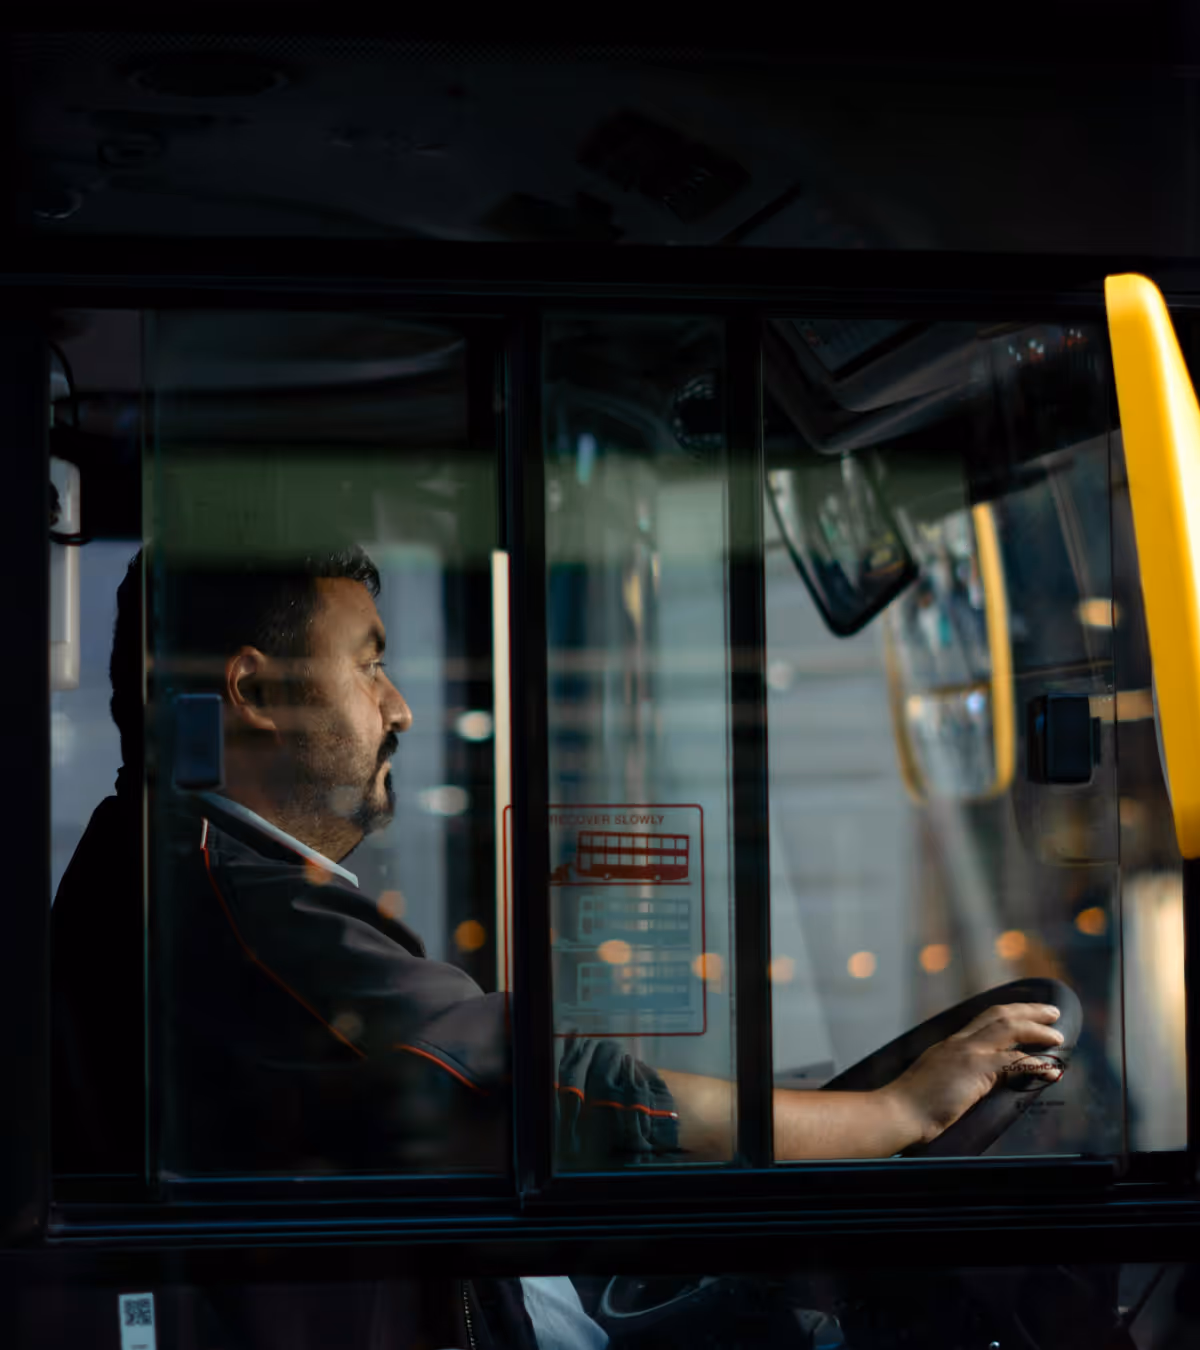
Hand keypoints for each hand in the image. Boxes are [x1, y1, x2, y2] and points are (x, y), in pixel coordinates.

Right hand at [877, 1003, 1064, 1146]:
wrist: (898, 1112)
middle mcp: (960, 1043)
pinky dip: (1037, 1064)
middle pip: (1000, 1015)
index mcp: (950, 1045)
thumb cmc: (911, 1106)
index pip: (985, 1019)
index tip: (1028, 1012)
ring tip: (1058, 1037)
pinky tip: (1052, 1071)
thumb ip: (956, 1076)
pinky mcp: (975, 1069)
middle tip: (1053, 1012)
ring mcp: (967, 1053)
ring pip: (1010, 1029)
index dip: (1010, 1013)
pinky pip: (1015, 1062)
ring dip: (1038, 1031)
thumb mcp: (937, 1082)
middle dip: (1030, 1011)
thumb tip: (975, 1084)